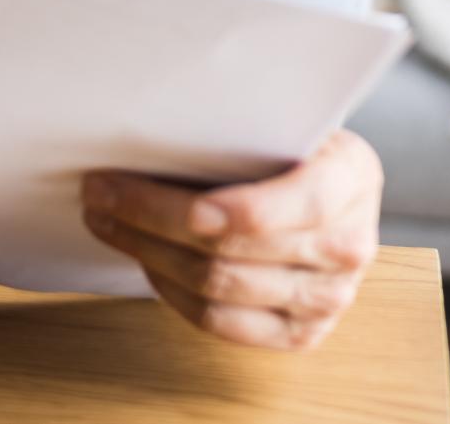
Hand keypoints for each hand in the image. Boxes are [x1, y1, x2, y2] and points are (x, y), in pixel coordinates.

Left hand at [80, 128, 382, 349]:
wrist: (330, 188)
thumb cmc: (290, 143)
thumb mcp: (282, 116)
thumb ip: (237, 124)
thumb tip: (149, 124)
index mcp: (350, 177)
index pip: (288, 206)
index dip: (218, 209)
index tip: (155, 197)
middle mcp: (348, 246)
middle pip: (230, 250)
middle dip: (150, 218)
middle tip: (98, 191)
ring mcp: (328, 298)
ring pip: (216, 289)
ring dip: (147, 252)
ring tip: (106, 220)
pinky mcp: (300, 333)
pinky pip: (221, 325)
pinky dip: (172, 291)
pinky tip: (145, 259)